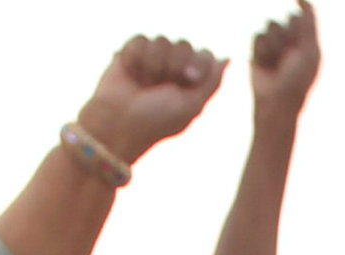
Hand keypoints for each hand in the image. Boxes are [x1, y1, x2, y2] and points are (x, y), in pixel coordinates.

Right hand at [76, 33, 221, 162]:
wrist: (116, 124)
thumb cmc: (155, 121)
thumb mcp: (191, 106)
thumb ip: (212, 82)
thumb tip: (227, 58)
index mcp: (191, 82)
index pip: (205, 54)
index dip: (197, 63)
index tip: (188, 79)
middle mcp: (173, 68)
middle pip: (185, 44)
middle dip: (174, 66)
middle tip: (160, 87)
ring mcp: (152, 59)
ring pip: (162, 40)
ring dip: (153, 66)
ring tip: (143, 84)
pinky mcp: (131, 52)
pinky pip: (140, 40)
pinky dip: (136, 59)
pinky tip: (131, 75)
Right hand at [244, 0, 317, 123]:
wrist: (276, 101)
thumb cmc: (297, 80)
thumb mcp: (309, 50)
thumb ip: (308, 23)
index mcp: (306, 40)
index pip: (301, 17)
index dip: (298, 27)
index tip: (298, 44)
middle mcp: (290, 40)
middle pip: (285, 20)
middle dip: (286, 38)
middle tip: (288, 60)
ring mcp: (274, 44)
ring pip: (271, 26)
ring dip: (275, 45)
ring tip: (277, 64)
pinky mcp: (258, 50)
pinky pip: (258, 36)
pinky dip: (263, 51)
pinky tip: (265, 65)